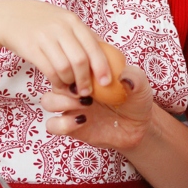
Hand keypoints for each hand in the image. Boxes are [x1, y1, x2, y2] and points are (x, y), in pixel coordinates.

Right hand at [0, 0, 113, 97]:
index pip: (93, 46)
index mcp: (73, 21)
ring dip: (70, 82)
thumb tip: (105, 55)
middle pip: (80, 60)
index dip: (102, 66)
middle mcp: (61, 27)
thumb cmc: (42, 22)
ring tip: (70, 87)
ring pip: (64, 67)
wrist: (9, 16)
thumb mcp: (64, 21)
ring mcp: (45, 37)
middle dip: (86, 80)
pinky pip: (48, 70)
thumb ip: (82, 35)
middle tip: (86, 92)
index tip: (106, 82)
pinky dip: (56, 81)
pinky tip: (57, 84)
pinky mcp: (31, 48)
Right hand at [41, 61, 156, 151]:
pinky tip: (83, 120)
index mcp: (87, 72)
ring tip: (85, 104)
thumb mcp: (140, 86)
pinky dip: (64, 123)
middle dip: (66, 82)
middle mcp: (75, 88)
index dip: (76, 63)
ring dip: (61, 101)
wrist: (137, 127)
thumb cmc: (135, 100)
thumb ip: (134, 77)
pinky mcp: (69, 127)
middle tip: (87, 89)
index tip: (94, 72)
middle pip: (53, 78)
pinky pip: (52, 125)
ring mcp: (70, 107)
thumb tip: (122, 75)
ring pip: (47, 101)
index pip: (69, 60)